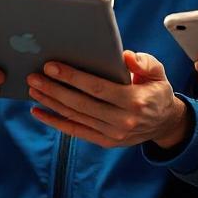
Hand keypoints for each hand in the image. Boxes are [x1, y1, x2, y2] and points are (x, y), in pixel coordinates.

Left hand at [26, 51, 188, 148]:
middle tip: (34, 76)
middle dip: (54, 89)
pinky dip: (54, 122)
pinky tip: (38, 111)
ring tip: (33, 89)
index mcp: (134, 100)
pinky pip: (75, 131)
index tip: (52, 66)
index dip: (72, 77)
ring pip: (74, 117)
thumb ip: (143, 63)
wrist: (164, 122)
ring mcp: (112, 134)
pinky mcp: (104, 141)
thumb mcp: (157, 72)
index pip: (97, 88)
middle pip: (80, 104)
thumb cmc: (156, 91)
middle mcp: (122, 120)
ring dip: (50, 103)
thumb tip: (125, 56)